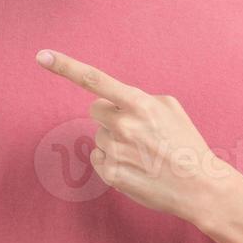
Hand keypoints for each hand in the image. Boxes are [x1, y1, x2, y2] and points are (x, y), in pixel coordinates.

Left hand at [34, 49, 238, 224]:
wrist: (200, 187)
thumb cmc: (187, 143)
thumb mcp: (171, 108)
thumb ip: (139, 97)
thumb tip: (116, 102)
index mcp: (139, 104)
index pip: (95, 80)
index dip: (65, 66)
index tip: (42, 55)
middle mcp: (123, 126)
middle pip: (96, 111)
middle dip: (110, 117)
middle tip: (136, 131)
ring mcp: (115, 151)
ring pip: (99, 137)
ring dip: (115, 142)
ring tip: (143, 153)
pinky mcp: (110, 175)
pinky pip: (98, 159)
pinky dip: (112, 162)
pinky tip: (136, 167)